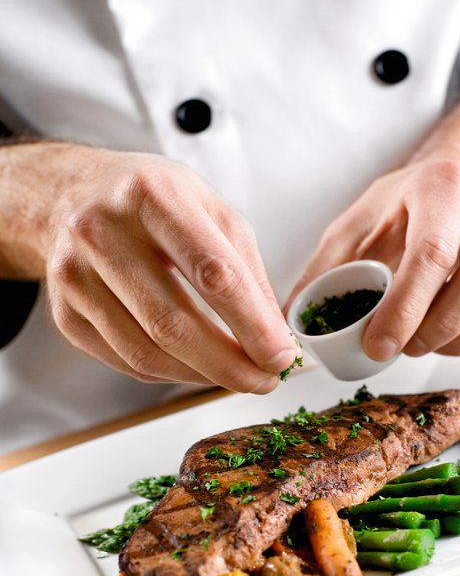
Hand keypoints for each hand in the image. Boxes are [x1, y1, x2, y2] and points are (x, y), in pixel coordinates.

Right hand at [35, 146, 295, 391]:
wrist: (72, 197)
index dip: (253, 325)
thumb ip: (246, 271)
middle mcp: (103, 232)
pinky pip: (125, 361)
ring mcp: (75, 276)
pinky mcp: (64, 313)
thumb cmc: (152, 202)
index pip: (213, 274)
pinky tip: (195, 367)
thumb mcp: (209, 210)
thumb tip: (273, 338)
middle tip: (264, 380)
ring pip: (146, 352)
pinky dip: (170, 374)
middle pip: (173, 323)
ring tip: (237, 375)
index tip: (280, 356)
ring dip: (201, 376)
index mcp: (152, 195)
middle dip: (229, 364)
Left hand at [287, 73, 459, 363]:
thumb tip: (292, 322)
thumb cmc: (404, 210)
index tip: (377, 346)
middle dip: (436, 329)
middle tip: (405, 346)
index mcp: (442, 186)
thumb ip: (323, 271)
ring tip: (429, 341)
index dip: (403, 310)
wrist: (456, 189)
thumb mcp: (356, 225)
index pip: (432, 252)